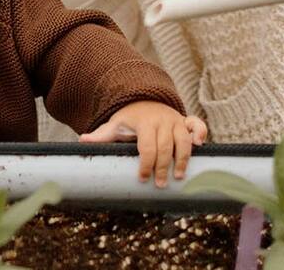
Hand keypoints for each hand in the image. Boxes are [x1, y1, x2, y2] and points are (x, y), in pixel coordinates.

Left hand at [79, 101, 207, 187]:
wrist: (143, 99)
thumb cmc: (129, 119)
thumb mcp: (115, 125)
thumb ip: (101, 135)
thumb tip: (82, 141)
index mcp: (144, 123)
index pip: (146, 145)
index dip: (145, 163)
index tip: (141, 178)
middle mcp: (161, 120)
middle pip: (165, 146)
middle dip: (163, 167)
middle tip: (159, 184)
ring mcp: (175, 120)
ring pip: (183, 139)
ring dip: (182, 158)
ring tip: (179, 176)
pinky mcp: (185, 120)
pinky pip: (197, 124)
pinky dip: (200, 133)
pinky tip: (199, 146)